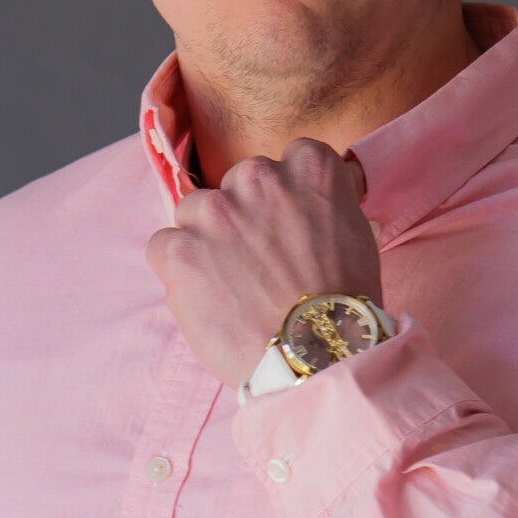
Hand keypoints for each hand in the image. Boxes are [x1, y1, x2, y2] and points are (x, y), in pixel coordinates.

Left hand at [147, 137, 381, 388]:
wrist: (317, 357)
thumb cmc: (342, 306)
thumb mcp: (356, 235)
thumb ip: (322, 205)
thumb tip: (306, 205)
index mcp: (309, 167)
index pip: (287, 161)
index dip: (283, 198)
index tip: (286, 227)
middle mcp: (259, 176)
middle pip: (236, 184)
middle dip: (243, 218)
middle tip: (258, 266)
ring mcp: (215, 211)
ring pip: (194, 211)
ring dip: (205, 240)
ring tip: (229, 286)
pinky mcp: (179, 248)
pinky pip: (162, 246)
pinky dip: (176, 270)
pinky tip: (203, 297)